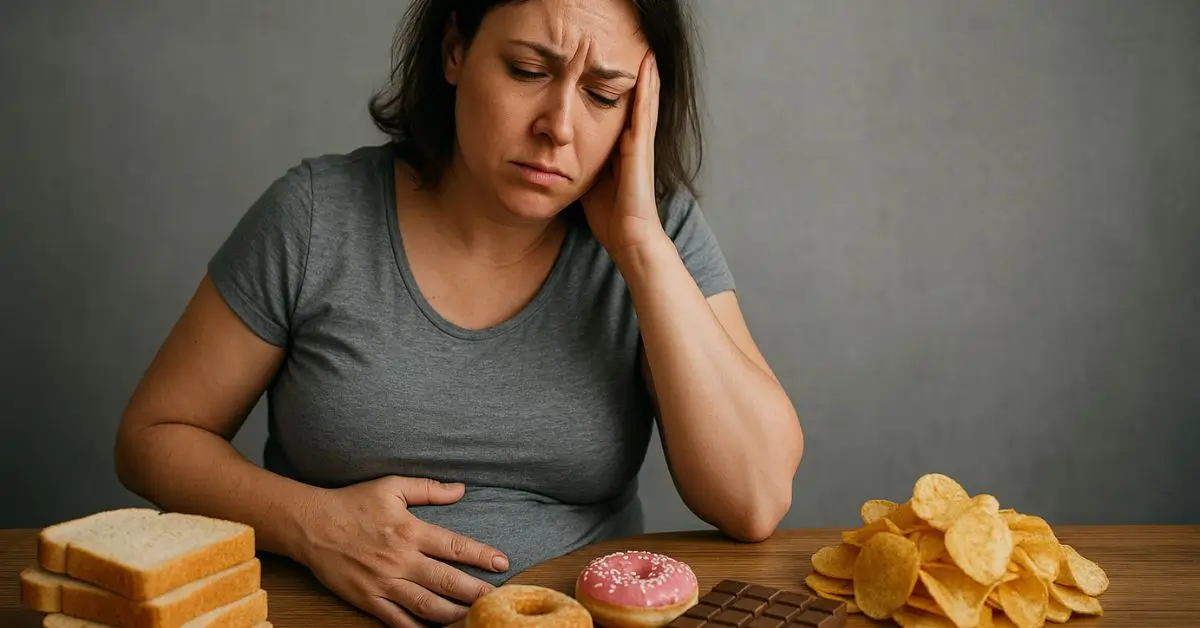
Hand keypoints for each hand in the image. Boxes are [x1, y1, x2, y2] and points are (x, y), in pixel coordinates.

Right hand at [299, 476, 507, 627]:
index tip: (501, 563)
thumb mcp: (391, 486)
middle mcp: (401, 560)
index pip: (454, 546)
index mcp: (410, 531)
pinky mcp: (368, 599)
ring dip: (453, 614)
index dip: (481, 556)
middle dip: (476, 592)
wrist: (311, 525)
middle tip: (497, 600)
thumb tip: (461, 489)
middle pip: (447, 581)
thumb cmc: (353, 503)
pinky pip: (398, 621)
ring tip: (474, 618)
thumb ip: (428, 489)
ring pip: (427, 606)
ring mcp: (384, 583)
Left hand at [582, 50, 667, 258]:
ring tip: (647, 51)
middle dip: (636, 79)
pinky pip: (644, 111)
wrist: (629, 238)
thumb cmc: (610, 217)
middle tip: (638, 51)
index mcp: (621, 151)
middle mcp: (634, 144)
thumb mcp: (587, 182)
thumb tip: (556, 154)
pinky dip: (647, 89)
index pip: (620, 113)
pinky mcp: (642, 147)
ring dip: (646, 76)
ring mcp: (640, 144)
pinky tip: (647, 68)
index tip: (614, 70)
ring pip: (645, 102)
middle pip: (635, 103)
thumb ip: (579, 165)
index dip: (618, 92)